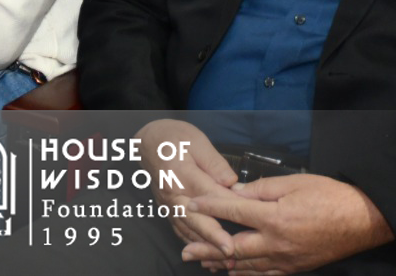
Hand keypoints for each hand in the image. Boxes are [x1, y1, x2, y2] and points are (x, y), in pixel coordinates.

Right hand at [136, 120, 242, 259]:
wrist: (148, 142)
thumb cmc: (175, 139)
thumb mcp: (197, 141)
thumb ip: (214, 163)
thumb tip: (231, 182)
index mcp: (181, 173)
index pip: (209, 193)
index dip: (229, 206)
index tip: (246, 217)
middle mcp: (172, 193)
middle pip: (195, 218)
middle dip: (214, 236)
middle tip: (231, 251)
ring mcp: (168, 205)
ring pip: (187, 229)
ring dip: (205, 245)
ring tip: (223, 257)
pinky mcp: (167, 211)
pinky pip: (180, 230)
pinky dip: (193, 243)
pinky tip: (206, 252)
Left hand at [180, 173, 392, 272]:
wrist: (362, 220)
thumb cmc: (329, 196)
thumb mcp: (294, 183)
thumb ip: (261, 189)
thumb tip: (236, 192)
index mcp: (274, 217)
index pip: (233, 211)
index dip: (210, 207)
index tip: (190, 205)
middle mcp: (276, 243)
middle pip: (233, 248)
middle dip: (207, 248)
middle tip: (185, 251)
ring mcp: (286, 259)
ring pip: (247, 265)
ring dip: (222, 264)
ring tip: (203, 262)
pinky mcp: (295, 267)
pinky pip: (265, 274)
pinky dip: (247, 273)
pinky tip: (234, 272)